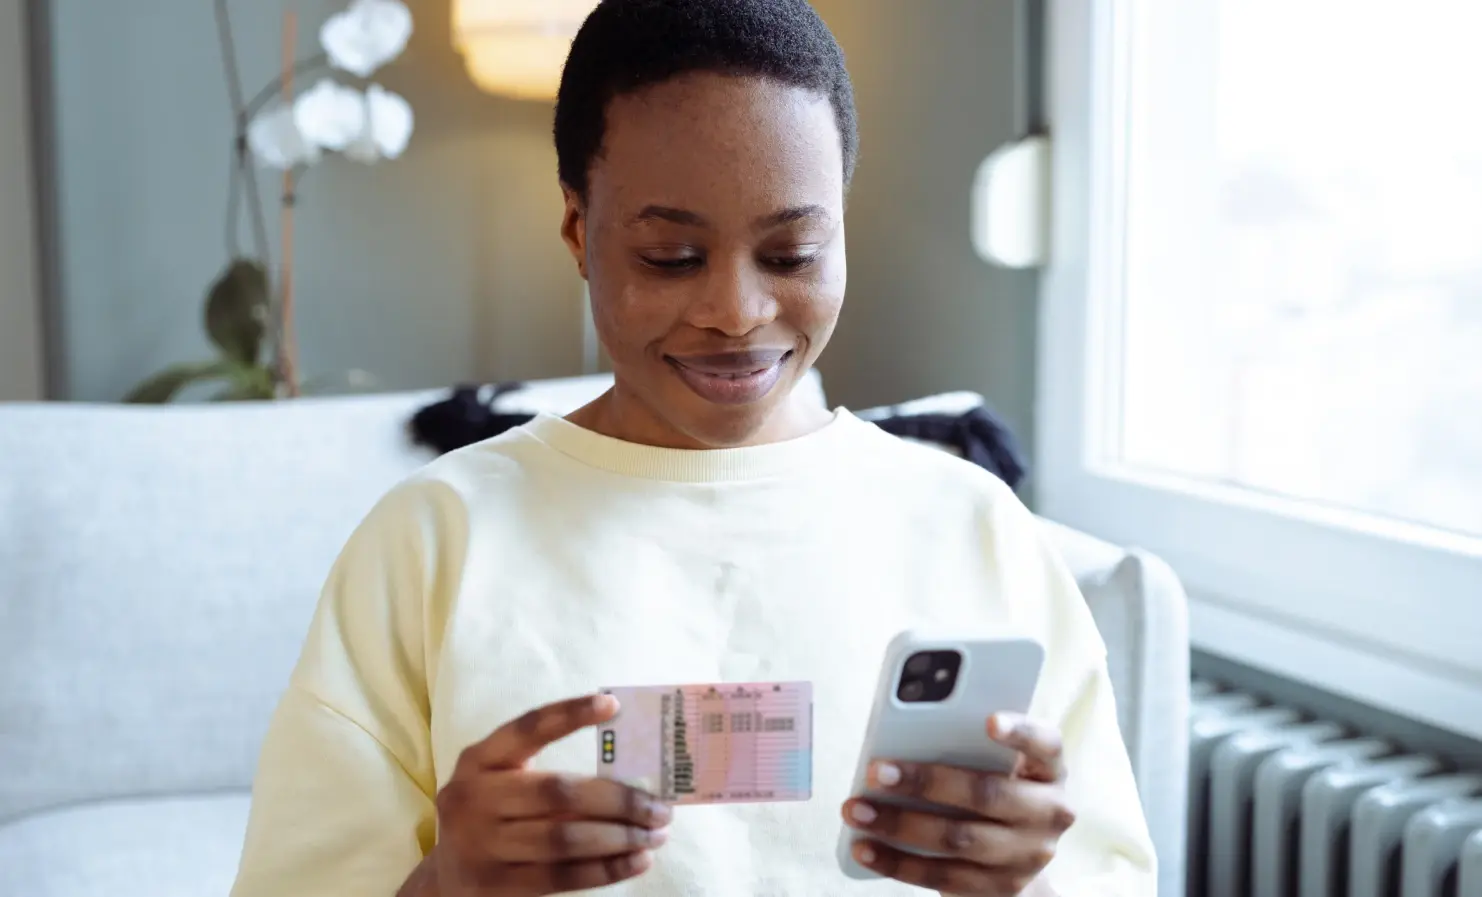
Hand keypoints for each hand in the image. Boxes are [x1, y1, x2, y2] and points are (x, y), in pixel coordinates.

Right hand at [431, 694, 672, 895]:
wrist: (446, 880)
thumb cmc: (493, 819)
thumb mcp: (503, 785)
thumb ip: (549, 777)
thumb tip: (630, 779)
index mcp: (478, 759)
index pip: (527, 729)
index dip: (569, 714)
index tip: (613, 705)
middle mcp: (473, 798)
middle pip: (558, 793)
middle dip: (619, 800)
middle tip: (661, 807)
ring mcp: (479, 844)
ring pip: (565, 839)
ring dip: (620, 837)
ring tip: (655, 835)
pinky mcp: (493, 885)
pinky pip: (562, 876)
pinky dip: (607, 869)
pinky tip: (637, 861)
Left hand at [841, 713, 1073, 896]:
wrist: (1018, 852)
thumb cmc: (995, 783)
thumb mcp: (995, 760)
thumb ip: (966, 742)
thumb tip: (902, 732)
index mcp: (1049, 769)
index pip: (1045, 743)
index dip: (1019, 732)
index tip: (988, 721)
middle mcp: (1049, 812)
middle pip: (987, 794)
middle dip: (926, 782)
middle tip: (876, 771)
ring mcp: (1028, 855)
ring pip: (959, 839)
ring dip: (900, 826)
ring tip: (857, 811)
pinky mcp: (1001, 887)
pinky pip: (943, 877)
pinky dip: (897, 863)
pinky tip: (864, 849)